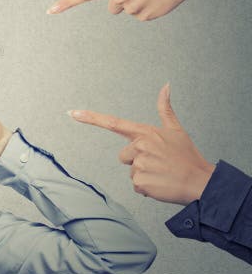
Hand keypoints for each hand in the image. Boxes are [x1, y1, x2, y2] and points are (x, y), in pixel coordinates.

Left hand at [47, 0, 193, 20]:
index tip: (50, 10)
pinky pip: (141, 17)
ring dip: (138, 4)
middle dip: (123, 2)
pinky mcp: (143, 17)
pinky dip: (148, 10)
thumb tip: (114, 4)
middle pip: (113, 8)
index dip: (66, 3)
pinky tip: (156, 0)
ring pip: (128, 12)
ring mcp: (130, 7)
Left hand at [69, 84, 214, 204]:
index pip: (113, 123)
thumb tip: (165, 85)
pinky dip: (147, 188)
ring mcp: (139, 165)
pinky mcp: (140, 182)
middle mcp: (139, 146)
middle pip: (123, 156)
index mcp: (145, 132)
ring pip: (131, 171)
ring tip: (162, 173)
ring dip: (144, 175)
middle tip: (159, 163)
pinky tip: (161, 184)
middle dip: (137, 161)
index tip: (72, 113)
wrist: (202, 182)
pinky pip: (136, 186)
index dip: (90, 118)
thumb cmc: (188, 157)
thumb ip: (165, 108)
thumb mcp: (176, 130)